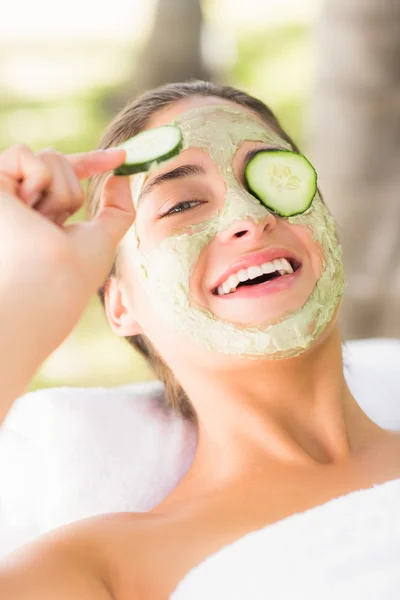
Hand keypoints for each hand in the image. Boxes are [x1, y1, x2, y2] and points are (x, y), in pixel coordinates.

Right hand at [0, 143, 133, 388]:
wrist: (48, 283)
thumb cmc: (75, 273)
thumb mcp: (105, 238)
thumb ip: (118, 208)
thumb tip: (122, 175)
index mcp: (45, 218)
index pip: (68, 180)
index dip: (93, 162)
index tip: (123, 157)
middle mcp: (25, 205)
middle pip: (61, 162)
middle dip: (72, 191)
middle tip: (57, 224)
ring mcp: (8, 194)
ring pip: (48, 157)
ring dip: (59, 190)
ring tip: (42, 221)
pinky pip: (23, 153)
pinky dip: (37, 177)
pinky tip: (27, 205)